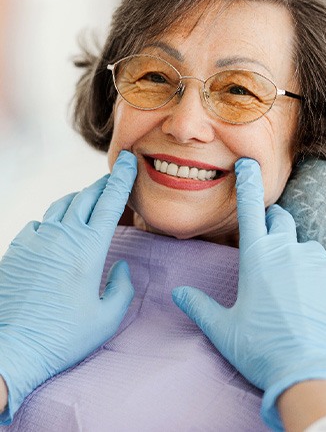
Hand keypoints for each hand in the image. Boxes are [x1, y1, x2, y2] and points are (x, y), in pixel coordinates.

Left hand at [0, 150, 136, 423]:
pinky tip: (59, 228)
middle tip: (115, 177)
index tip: (129, 160)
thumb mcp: (107, 318)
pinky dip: (55, 218)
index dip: (122, 179)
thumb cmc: (63, 337)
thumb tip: (122, 266)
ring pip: (62, 205)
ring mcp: (37, 239)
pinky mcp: (18, 248)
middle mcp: (62, 236)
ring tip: (90, 199)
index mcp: (89, 249)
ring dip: (79, 198)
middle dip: (103, 183)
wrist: (12, 348)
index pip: (110, 203)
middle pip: (86, 197)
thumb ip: (122, 288)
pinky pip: (41, 221)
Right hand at [173, 158, 325, 429]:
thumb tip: (178, 293)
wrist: (312, 376)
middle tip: (271, 248)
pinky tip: (322, 297)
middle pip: (281, 221)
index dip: (247, 182)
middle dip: (274, 226)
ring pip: (308, 248)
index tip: (247, 163)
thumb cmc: (262, 351)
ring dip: (300, 260)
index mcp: (257, 258)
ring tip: (298, 293)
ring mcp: (319, 261)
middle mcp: (288, 251)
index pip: (250, 209)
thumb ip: (200, 307)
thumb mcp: (224, 330)